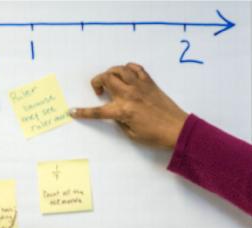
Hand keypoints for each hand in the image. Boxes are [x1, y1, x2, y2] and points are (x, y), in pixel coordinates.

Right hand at [69, 63, 188, 148]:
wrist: (177, 129)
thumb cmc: (155, 136)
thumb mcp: (132, 134)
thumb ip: (120, 121)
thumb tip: (115, 111)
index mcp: (123, 111)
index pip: (98, 111)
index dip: (83, 112)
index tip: (73, 111)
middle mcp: (129, 94)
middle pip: (106, 78)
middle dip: (97, 82)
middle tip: (100, 91)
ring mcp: (140, 86)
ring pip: (118, 69)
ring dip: (111, 73)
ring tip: (111, 82)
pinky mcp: (149, 82)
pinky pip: (135, 68)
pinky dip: (127, 68)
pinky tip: (126, 76)